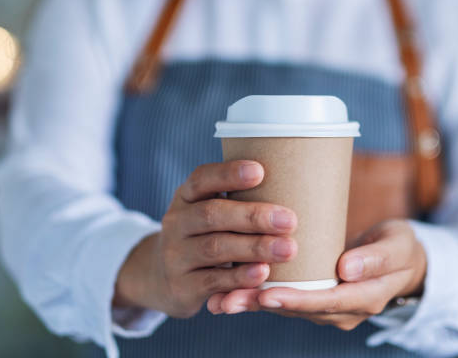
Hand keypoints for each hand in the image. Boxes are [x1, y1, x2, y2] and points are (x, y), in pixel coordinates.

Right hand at [113, 160, 297, 317]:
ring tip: (287, 249)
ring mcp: (176, 255)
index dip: (229, 174)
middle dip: (253, 217)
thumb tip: (293, 183)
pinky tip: (263, 273)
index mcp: (186, 196)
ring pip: (215, 248)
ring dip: (254, 248)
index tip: (260, 171)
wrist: (165, 278)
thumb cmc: (205, 235)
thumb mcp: (209, 211)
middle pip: (212, 215)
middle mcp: (176, 222)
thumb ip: (239, 200)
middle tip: (290, 220)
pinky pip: (213, 281)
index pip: (202, 178)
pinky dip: (240, 277)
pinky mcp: (182, 287)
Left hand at [207, 220, 425, 329]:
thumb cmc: (400, 247)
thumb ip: (375, 258)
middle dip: (262, 305)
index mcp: (364, 298)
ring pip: (287, 307)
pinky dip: (259, 294)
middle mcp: (342, 310)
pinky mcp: (315, 296)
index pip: (326, 302)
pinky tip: (231, 290)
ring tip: (220, 298)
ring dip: (253, 302)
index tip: (268, 295)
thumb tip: (346, 270)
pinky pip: (286, 298)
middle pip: (298, 309)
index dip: (296, 300)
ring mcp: (327, 307)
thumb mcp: (398, 246)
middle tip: (228, 300)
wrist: (401, 259)